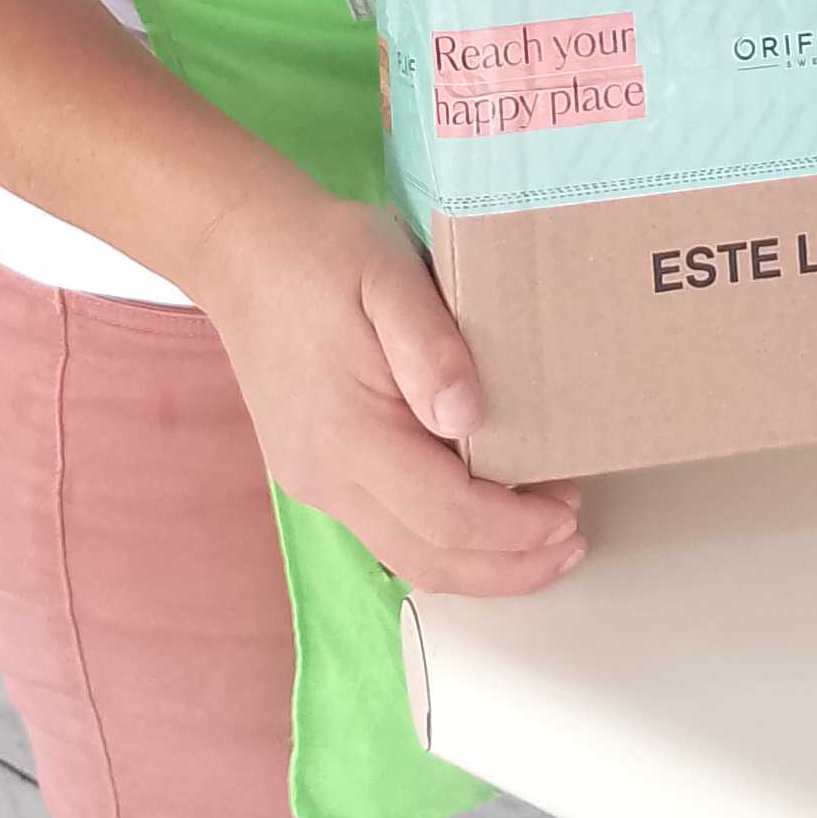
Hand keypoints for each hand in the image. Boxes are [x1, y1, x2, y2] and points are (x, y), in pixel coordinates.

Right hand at [199, 191, 584, 597]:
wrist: (244, 252)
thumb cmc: (324, 254)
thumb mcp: (389, 272)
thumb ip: (430, 345)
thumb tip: (468, 417)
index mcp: (348, 433)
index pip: (446, 517)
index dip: (516, 529)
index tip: (570, 509)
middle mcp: (325, 475)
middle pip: (429, 560)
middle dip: (510, 565)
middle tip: (572, 541)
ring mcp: (315, 481)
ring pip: (406, 558)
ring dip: (480, 564)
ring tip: (543, 542)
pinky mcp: (314, 474)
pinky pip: (388, 532)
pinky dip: (445, 539)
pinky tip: (484, 511)